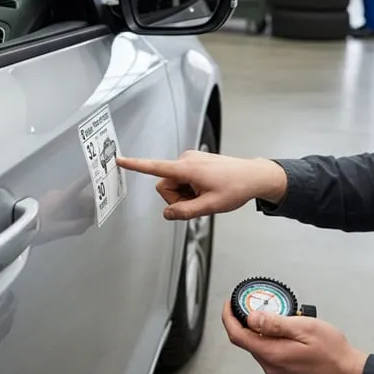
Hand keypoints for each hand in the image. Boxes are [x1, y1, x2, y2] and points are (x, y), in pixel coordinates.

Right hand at [116, 150, 286, 219]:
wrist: (254, 176)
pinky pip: (183, 178)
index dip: (136, 165)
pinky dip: (190, 188)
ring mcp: (190, 159)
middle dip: (177, 197)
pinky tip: (207, 188)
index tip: (119, 160)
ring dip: (185, 194)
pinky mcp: (195, 161)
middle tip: (199, 201)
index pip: (155, 168)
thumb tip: (167, 214)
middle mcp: (186, 160)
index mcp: (187, 168)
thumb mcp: (210, 206)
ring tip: (206, 194)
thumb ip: (185, 212)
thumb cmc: (236, 188)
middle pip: (165, 185)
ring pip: (174, 184)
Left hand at [222, 302, 368, 373]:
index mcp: (272, 354)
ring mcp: (278, 373)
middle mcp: (271, 367)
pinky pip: (271, 354)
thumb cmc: (333, 353)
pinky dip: (272, 341)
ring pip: (260, 347)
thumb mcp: (304, 328)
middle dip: (247, 321)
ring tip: (279, 317)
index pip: (237, 336)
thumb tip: (251, 318)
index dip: (229, 318)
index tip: (229, 304)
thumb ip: (275, 323)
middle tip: (256, 305)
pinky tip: (287, 333)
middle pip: (247, 341)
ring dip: (262, 331)